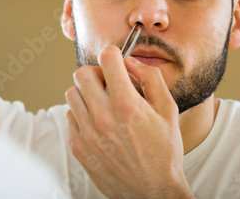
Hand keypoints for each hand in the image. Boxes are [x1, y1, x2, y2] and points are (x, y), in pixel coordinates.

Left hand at [65, 45, 193, 198]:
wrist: (153, 192)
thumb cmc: (164, 151)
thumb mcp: (168, 110)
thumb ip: (150, 78)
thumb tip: (130, 61)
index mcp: (126, 104)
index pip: (107, 59)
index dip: (113, 54)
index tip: (115, 59)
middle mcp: (103, 117)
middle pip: (82, 73)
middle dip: (96, 72)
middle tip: (108, 82)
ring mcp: (87, 133)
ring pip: (72, 94)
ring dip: (87, 93)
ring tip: (103, 103)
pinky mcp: (78, 147)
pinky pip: (70, 116)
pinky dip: (82, 114)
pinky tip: (98, 122)